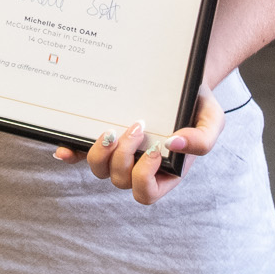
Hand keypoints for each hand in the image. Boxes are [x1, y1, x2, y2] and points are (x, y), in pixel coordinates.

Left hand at [52, 89, 226, 203]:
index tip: (155, 148)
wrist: (178, 80)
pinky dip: (70, 153)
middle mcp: (138, 167)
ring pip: (98, 169)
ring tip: (111, 129)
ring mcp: (117, 153)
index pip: (146, 193)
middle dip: (124, 156)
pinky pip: (79, 153)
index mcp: (164, 172)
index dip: (144, 176)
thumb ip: (203, 138)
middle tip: (137, 126)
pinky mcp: (101, 138)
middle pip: (119, 180)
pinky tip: (62, 148)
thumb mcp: (212, 120)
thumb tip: (176, 145)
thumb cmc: (196, 105)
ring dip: (101, 153)